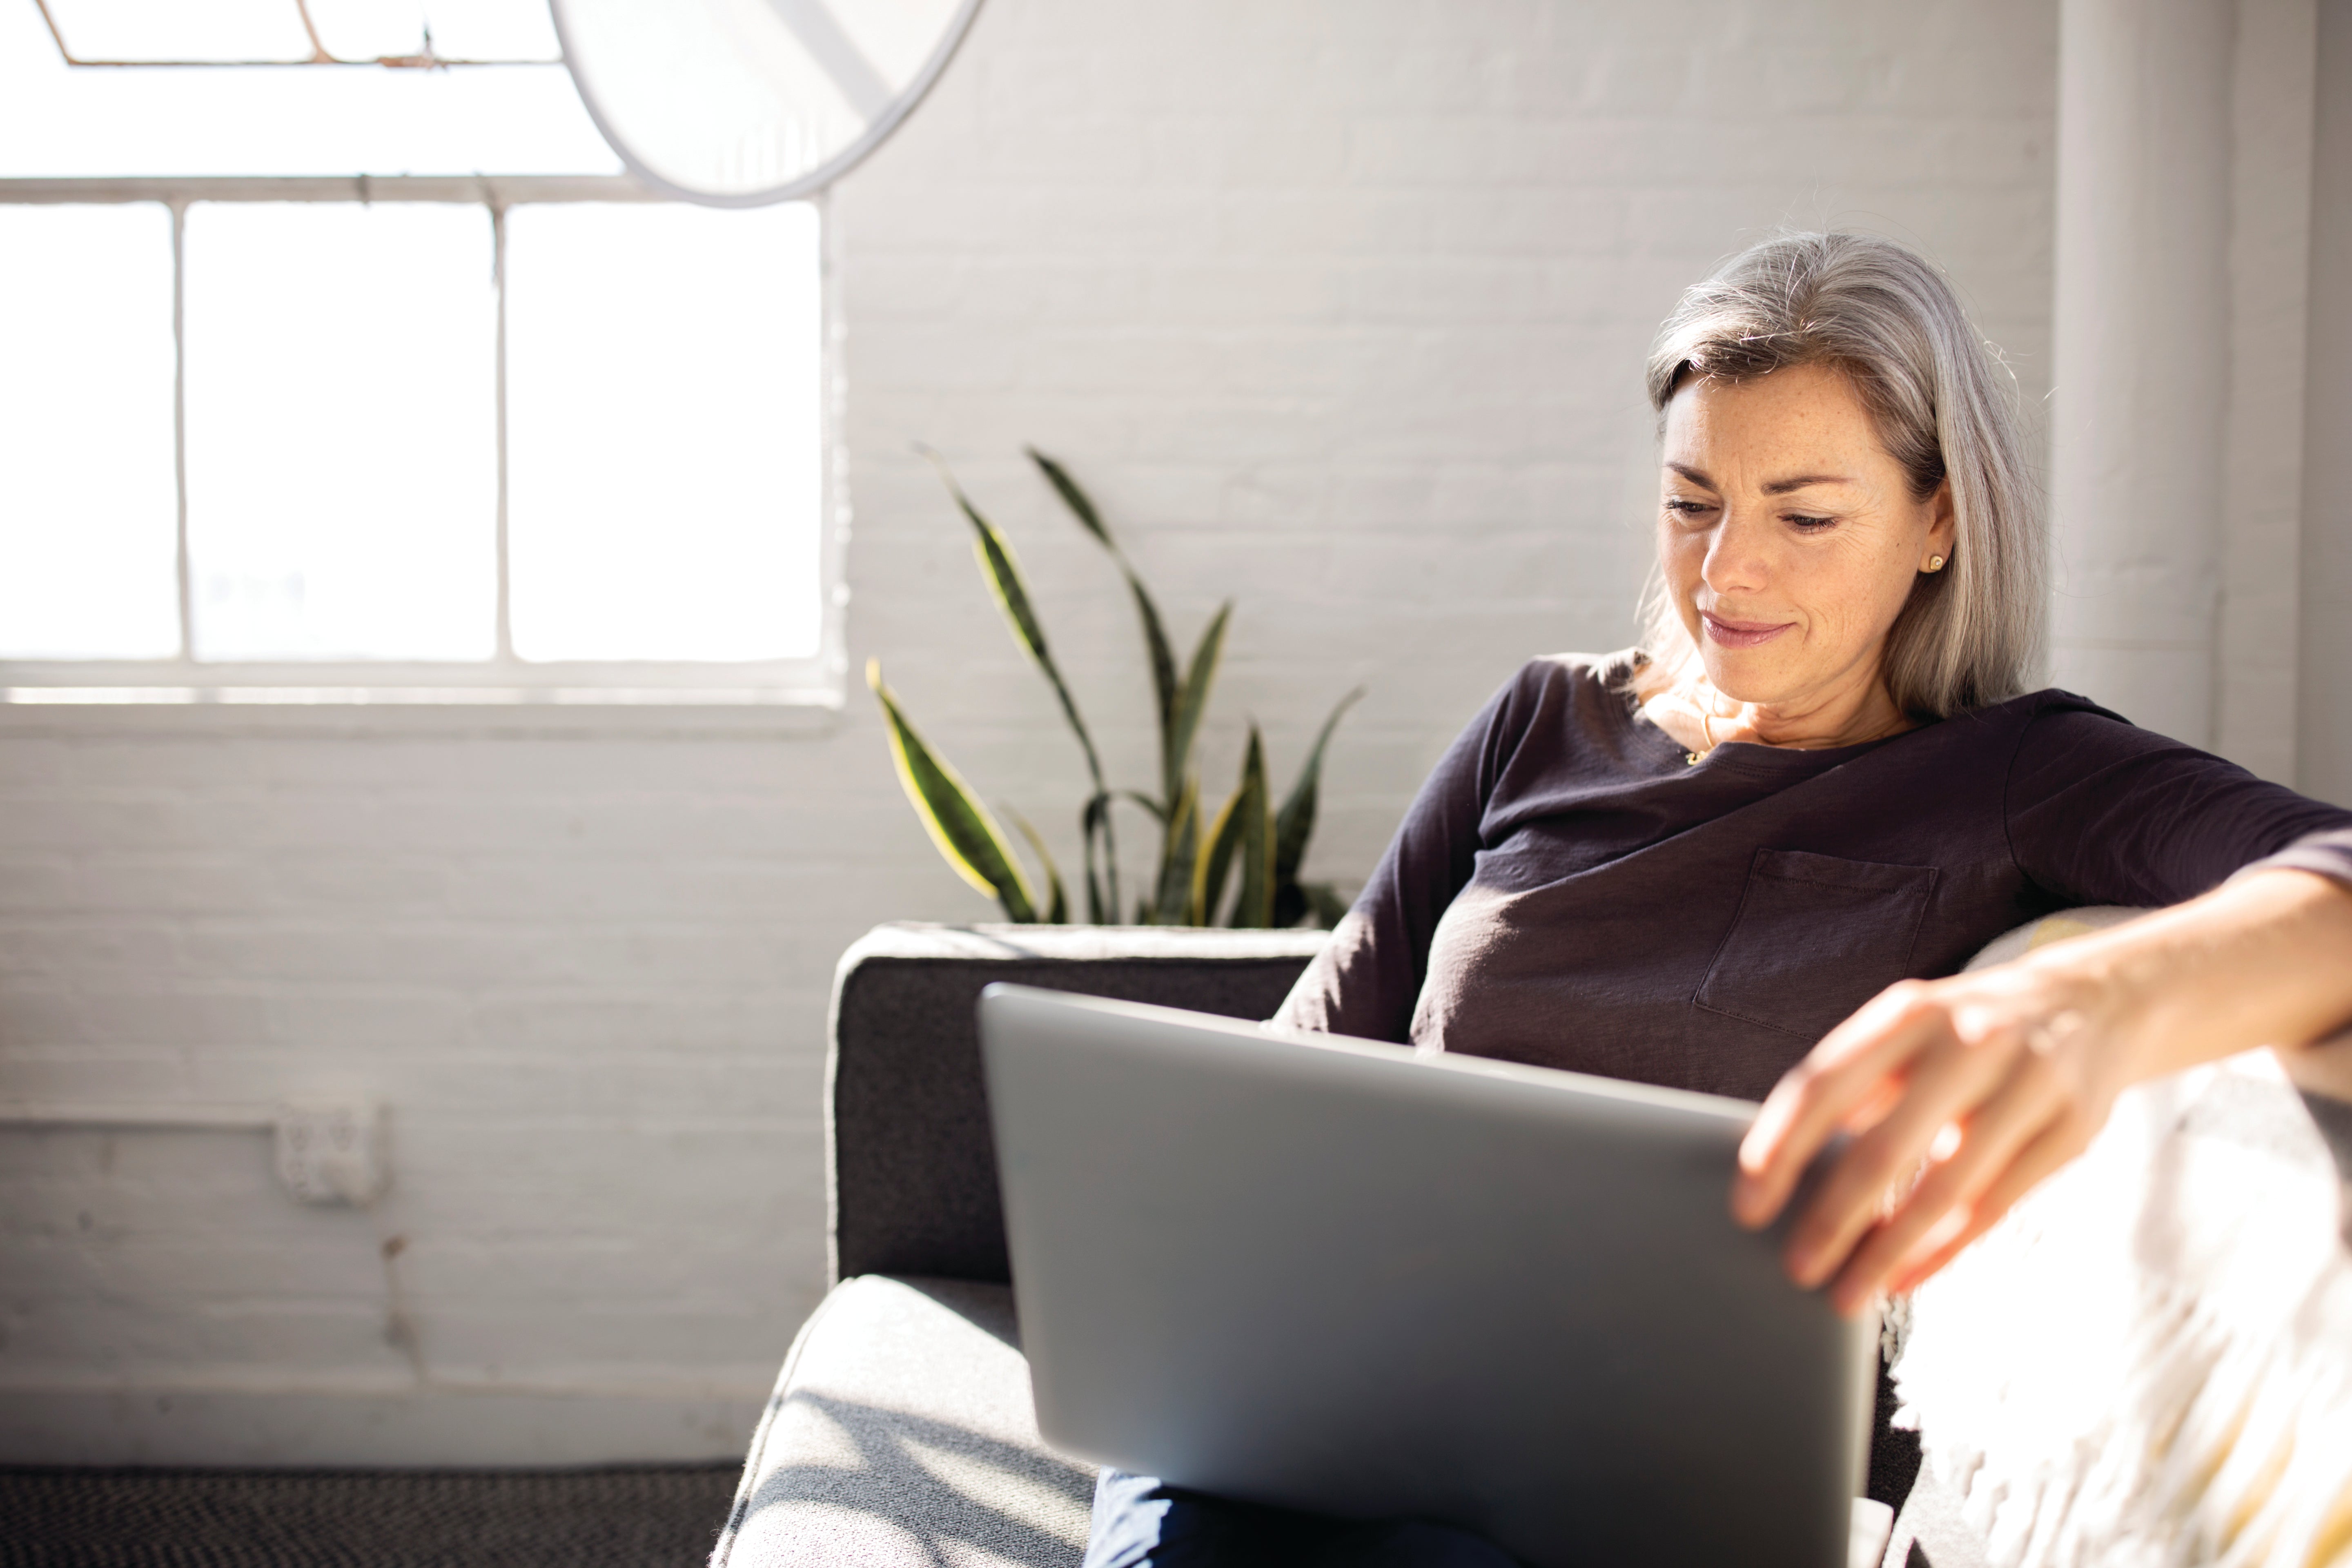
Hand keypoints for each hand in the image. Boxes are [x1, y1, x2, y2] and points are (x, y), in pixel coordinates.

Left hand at [1728, 955, 2138, 1316]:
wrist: (2096, 1000)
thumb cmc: (1968, 1030)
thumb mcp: (1908, 1030)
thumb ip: (1855, 1085)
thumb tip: (1784, 1164)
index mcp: (1907, 1014)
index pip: (1823, 1085)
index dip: (1778, 1149)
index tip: (1747, 1207)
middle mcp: (1967, 1042)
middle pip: (1883, 1148)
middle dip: (1832, 1219)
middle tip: (1796, 1270)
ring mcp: (2027, 1085)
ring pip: (1944, 1190)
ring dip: (1888, 1252)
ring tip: (1847, 1294)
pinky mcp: (2072, 1131)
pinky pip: (1995, 1206)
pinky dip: (1944, 1251)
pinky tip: (1905, 1279)